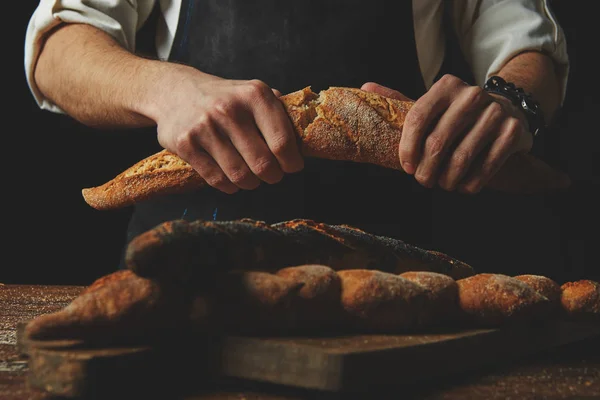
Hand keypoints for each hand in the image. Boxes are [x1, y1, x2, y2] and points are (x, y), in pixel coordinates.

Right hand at [153, 67, 302, 193]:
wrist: (174, 91)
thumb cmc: (224, 98)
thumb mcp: (252, 93)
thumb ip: (279, 112)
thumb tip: (305, 138)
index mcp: (254, 94)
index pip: (283, 142)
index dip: (292, 163)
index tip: (292, 167)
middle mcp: (229, 109)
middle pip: (263, 164)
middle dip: (272, 176)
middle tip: (272, 175)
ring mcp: (204, 126)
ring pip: (240, 176)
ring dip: (251, 183)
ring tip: (252, 178)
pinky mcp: (185, 143)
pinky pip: (216, 180)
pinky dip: (228, 186)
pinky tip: (231, 179)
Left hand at [362, 76, 531, 193]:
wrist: (507, 111)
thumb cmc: (457, 115)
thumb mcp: (431, 105)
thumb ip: (401, 101)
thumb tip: (365, 87)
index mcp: (446, 86)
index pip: (417, 118)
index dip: (407, 148)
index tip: (406, 166)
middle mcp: (472, 95)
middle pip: (437, 142)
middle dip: (426, 170)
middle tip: (424, 181)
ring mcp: (496, 112)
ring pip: (461, 158)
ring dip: (448, 180)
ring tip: (443, 185)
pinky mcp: (513, 131)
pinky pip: (486, 167)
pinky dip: (471, 184)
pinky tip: (464, 186)